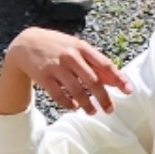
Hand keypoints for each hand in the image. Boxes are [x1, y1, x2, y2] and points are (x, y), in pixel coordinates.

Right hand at [6, 27, 131, 114]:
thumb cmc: (57, 46)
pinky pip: (59, 95)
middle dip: (103, 97)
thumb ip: (94, 63)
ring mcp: (56, 66)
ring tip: (93, 111)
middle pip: (92, 81)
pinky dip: (69, 104)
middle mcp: (70, 56)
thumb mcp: (76, 48)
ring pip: (77, 91)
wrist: (26, 43)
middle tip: (110, 109)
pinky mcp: (43, 77)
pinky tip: (74, 107)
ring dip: (87, 104)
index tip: (128, 91)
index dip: (118, 78)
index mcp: (81, 47)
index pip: (104, 63)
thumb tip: (115, 81)